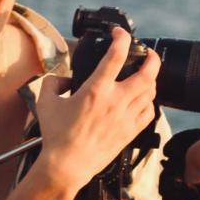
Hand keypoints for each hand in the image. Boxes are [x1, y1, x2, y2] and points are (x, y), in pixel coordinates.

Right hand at [35, 27, 160, 191]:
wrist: (67, 166)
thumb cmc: (56, 135)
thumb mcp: (46, 102)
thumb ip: (54, 82)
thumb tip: (64, 77)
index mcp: (95, 90)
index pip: (116, 56)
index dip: (121, 38)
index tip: (119, 33)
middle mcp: (115, 101)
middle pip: (147, 73)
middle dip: (152, 58)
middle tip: (148, 53)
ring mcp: (126, 117)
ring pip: (151, 91)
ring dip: (151, 79)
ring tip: (145, 75)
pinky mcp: (130, 132)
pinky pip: (149, 112)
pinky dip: (149, 101)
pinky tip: (143, 99)